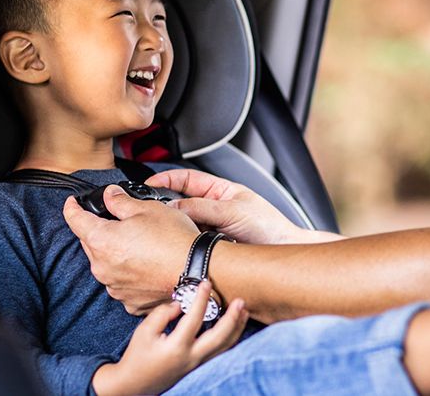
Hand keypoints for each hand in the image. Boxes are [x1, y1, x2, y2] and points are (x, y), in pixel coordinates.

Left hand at [64, 185, 199, 314]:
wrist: (198, 270)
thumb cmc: (175, 239)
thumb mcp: (148, 208)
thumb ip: (121, 201)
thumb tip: (109, 195)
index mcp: (101, 240)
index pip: (75, 220)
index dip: (72, 207)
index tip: (72, 203)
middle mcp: (102, 267)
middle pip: (90, 243)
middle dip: (100, 231)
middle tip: (122, 222)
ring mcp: (115, 287)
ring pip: (105, 264)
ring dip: (115, 253)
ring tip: (141, 245)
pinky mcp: (129, 300)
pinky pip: (121, 282)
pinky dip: (128, 273)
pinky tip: (146, 265)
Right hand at [92, 281, 248, 395]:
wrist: (135, 383)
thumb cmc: (138, 356)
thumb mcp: (144, 331)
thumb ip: (162, 314)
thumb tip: (180, 305)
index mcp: (177, 347)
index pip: (194, 318)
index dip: (201, 298)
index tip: (206, 283)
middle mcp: (191, 357)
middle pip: (220, 337)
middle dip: (233, 318)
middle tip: (240, 301)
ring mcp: (197, 364)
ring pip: (225, 347)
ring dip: (237, 328)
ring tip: (244, 312)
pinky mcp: (199, 367)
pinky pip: (221, 352)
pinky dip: (231, 339)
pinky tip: (235, 328)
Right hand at [147, 169, 311, 243]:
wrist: (282, 250)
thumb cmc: (268, 226)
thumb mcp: (232, 211)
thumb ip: (201, 208)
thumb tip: (172, 207)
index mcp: (218, 190)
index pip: (185, 179)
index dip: (165, 180)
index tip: (148, 186)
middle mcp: (211, 209)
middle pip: (180, 204)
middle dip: (167, 209)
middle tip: (156, 216)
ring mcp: (209, 229)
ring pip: (183, 226)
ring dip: (178, 230)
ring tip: (174, 234)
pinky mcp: (209, 247)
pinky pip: (190, 244)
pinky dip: (185, 246)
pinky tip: (184, 248)